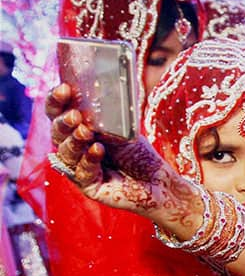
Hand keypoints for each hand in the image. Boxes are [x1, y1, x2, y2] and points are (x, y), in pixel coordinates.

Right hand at [46, 84, 200, 224]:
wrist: (157, 180)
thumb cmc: (138, 153)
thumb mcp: (122, 129)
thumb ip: (105, 116)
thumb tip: (94, 94)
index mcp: (78, 129)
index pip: (58, 113)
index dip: (56, 101)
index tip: (64, 89)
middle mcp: (74, 148)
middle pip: (57, 133)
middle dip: (64, 122)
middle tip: (75, 116)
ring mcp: (78, 167)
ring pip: (66, 153)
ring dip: (74, 141)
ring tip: (85, 132)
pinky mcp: (88, 186)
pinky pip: (81, 172)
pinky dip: (88, 160)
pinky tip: (97, 150)